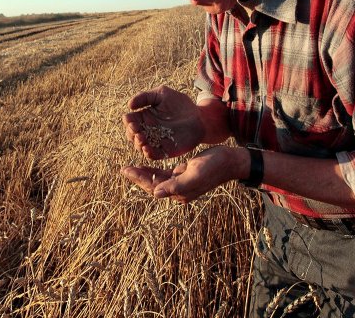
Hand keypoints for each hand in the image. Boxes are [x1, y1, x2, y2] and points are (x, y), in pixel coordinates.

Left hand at [120, 146, 242, 202]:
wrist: (230, 161)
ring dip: (145, 173)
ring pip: (158, 179)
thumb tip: (156, 193)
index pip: (154, 187)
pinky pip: (166, 174)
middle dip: (138, 177)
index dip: (139, 179)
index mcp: (180, 193)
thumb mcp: (195, 174)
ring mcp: (182, 183)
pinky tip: (147, 165)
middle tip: (123, 169)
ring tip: (131, 167)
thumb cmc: (214, 166)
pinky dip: (155, 170)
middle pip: (153, 184)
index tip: (126, 170)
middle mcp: (179, 191)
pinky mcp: (184, 175)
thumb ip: (176, 185)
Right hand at [122, 85, 204, 159]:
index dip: (128, 121)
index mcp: (144, 116)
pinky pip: (153, 155)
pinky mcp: (164, 151)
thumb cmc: (180, 103)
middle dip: (131, 134)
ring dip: (138, 144)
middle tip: (137, 131)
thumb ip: (145, 96)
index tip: (132, 121)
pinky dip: (148, 153)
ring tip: (142, 139)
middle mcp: (147, 130)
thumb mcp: (162, 94)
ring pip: (140, 146)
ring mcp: (155, 141)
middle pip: (131, 135)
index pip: (130, 120)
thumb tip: (129, 105)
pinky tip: (147, 149)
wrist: (200, 117)